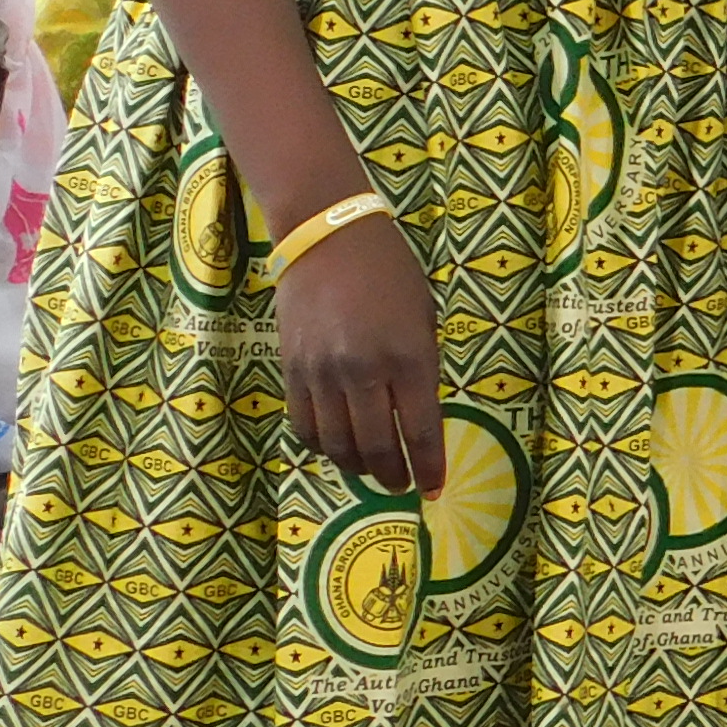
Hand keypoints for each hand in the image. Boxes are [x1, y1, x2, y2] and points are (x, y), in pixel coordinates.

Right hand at [277, 206, 446, 495]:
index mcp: (409, 358)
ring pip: (339, 445)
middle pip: (378, 447)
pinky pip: (305, 426)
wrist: (327, 237)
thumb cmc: (390, 273)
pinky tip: (338, 447)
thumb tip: (417, 419)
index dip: (429, 467)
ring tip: (373, 471)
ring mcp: (324, 374)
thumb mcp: (424, 318)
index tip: (434, 488)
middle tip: (403, 484)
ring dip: (358, 467)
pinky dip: (323, 446)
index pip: (421, 431)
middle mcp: (365, 372)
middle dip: (394, 475)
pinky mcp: (292, 371)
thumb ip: (421, 369)